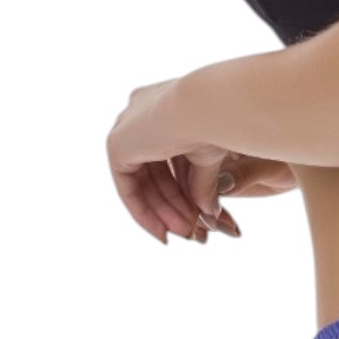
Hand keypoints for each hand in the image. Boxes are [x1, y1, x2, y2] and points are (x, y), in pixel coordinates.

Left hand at [106, 78, 239, 243]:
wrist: (211, 106)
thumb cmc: (221, 122)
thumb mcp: (212, 158)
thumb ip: (203, 183)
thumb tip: (208, 211)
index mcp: (162, 105)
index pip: (167, 157)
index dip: (182, 188)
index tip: (196, 212)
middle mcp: (139, 114)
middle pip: (153, 173)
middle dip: (172, 206)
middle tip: (190, 230)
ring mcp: (126, 127)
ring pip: (141, 183)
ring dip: (163, 212)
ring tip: (183, 233)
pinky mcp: (117, 144)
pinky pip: (127, 187)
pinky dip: (143, 211)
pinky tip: (163, 230)